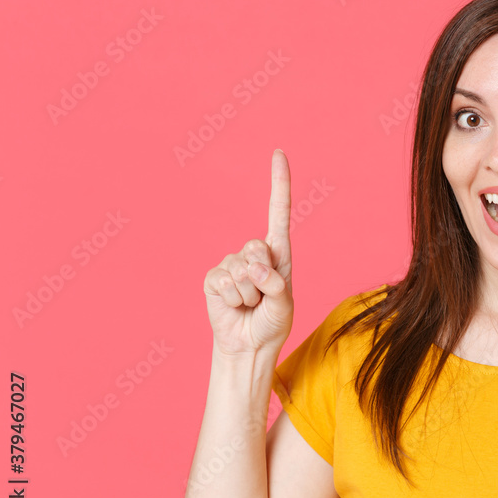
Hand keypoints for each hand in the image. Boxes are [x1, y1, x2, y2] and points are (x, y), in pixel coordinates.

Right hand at [203, 149, 293, 357]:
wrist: (249, 345)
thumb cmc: (272, 323)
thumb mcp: (285, 305)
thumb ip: (276, 286)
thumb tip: (254, 269)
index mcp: (278, 253)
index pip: (278, 212)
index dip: (278, 183)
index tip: (278, 153)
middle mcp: (254, 253)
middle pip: (257, 249)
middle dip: (263, 278)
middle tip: (263, 297)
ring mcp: (231, 263)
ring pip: (241, 270)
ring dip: (248, 294)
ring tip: (250, 305)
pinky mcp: (213, 278)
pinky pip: (223, 282)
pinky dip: (232, 299)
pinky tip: (234, 306)